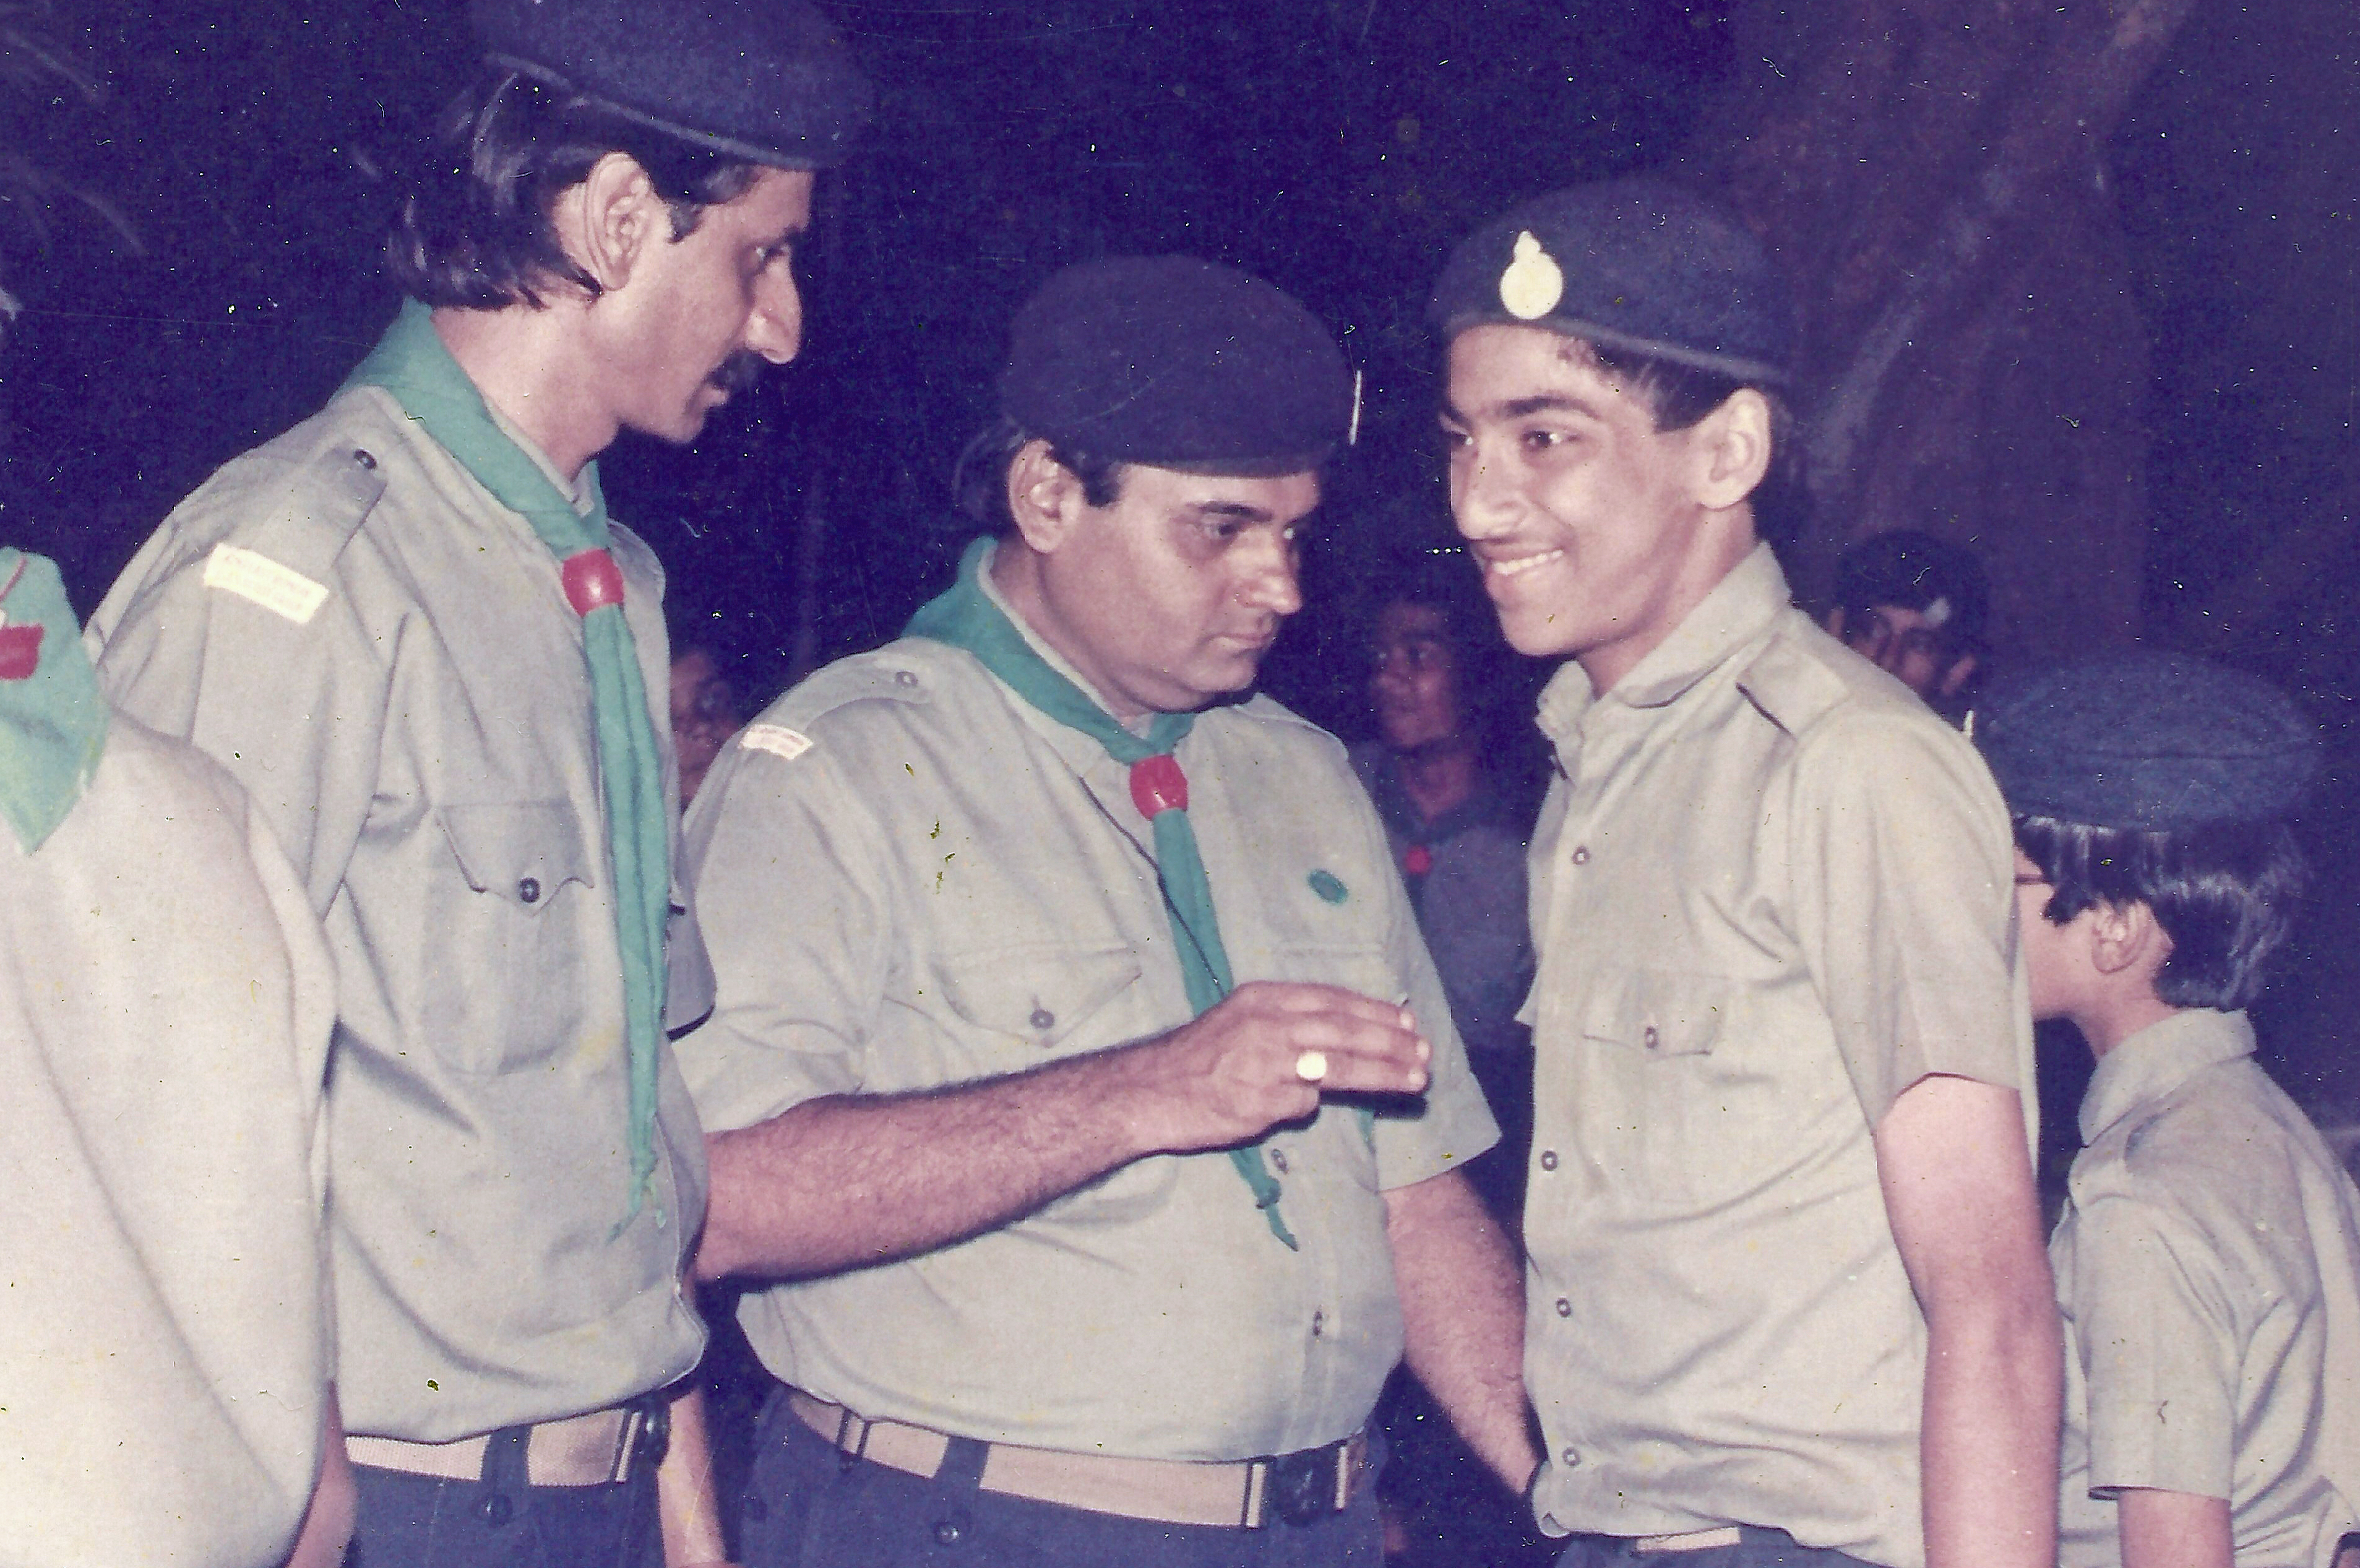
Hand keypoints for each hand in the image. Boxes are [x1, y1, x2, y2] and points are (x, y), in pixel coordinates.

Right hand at [1119, 981, 1429, 1154]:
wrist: (1147, 1091)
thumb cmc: (1197, 1057)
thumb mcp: (1241, 1019)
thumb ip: (1288, 1021)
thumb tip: (1343, 1030)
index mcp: (1265, 998)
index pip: (1335, 1000)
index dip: (1375, 1012)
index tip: (1408, 1022)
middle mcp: (1269, 1024)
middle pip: (1346, 1031)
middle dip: (1391, 1043)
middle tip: (1424, 1055)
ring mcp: (1266, 1063)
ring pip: (1339, 1067)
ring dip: (1382, 1074)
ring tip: (1413, 1081)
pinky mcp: (1260, 1101)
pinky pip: (1302, 1104)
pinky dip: (1307, 1105)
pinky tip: (1292, 1106)